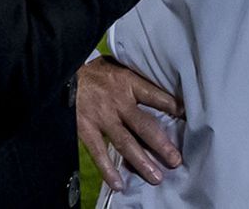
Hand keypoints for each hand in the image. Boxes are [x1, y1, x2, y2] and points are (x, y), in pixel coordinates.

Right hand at [77, 57, 183, 190]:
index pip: (155, 96)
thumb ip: (133, 77)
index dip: (172, 106)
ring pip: (125, 143)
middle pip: (144, 125)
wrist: (61, 71)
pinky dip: (108, 170)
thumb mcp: (116, 66)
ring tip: (156, 177)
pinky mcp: (85, 129)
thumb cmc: (94, 71)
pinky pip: (99, 152)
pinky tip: (119, 183)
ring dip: (141, 161)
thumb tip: (159, 82)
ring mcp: (102, 117)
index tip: (187, 117)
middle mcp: (118, 101)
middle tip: (175, 160)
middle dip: (161, 144)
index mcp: (128, 82)